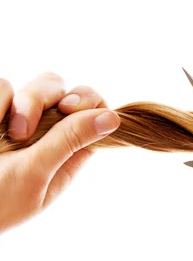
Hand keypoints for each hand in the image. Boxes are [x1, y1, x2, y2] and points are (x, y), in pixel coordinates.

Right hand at [0, 72, 119, 232]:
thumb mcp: (34, 174)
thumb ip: (68, 142)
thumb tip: (113, 118)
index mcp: (67, 151)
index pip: (94, 111)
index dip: (88, 100)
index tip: (69, 106)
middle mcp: (46, 132)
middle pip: (62, 90)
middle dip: (44, 97)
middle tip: (24, 129)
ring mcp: (16, 121)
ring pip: (33, 86)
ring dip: (16, 104)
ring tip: (1, 136)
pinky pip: (1, 87)